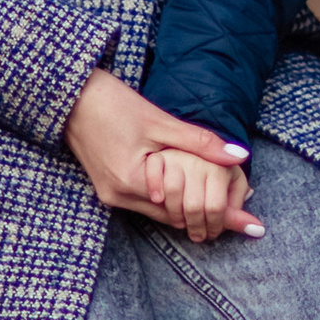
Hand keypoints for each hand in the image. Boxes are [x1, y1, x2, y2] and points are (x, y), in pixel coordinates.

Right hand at [65, 70, 262, 238]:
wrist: (70, 96)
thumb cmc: (112, 103)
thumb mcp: (160, 121)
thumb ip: (200, 142)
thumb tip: (240, 155)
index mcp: (132, 183)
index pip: (184, 212)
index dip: (217, 215)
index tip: (250, 223)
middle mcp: (118, 197)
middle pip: (172, 216)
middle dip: (204, 214)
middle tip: (242, 215)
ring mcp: (110, 195)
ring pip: (158, 210)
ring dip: (184, 205)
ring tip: (220, 200)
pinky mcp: (107, 187)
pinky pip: (145, 201)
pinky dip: (166, 197)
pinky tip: (185, 186)